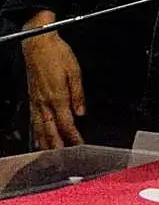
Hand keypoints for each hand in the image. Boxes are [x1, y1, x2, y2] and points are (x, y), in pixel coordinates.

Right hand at [22, 24, 85, 149]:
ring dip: (46, 143)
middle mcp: (44, 102)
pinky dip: (36, 133)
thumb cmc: (57, 54)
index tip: (80, 147)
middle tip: (65, 160)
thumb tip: (81, 112)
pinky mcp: (31, 98)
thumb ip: (78, 94)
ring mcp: (35, 101)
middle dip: (58, 146)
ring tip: (51, 156)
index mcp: (57, 96)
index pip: (66, 124)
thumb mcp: (74, 71)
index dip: (73, 138)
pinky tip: (38, 139)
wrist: (37, 44)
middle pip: (51, 130)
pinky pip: (33, 120)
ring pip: (40, 128)